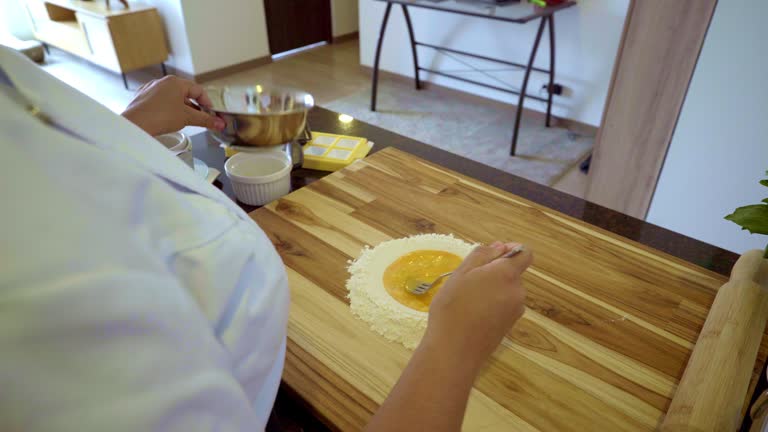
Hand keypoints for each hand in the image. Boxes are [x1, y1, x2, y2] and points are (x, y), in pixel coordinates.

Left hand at [121, 75, 224, 135]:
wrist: (136, 125)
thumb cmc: (159, 117)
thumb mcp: (187, 118)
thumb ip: (205, 120)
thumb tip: (219, 124)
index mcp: (175, 82)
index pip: (198, 90)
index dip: (207, 103)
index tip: (212, 113)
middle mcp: (162, 82)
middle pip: (185, 94)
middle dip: (195, 107)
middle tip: (201, 119)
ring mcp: (151, 90)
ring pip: (172, 98)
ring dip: (182, 109)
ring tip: (185, 121)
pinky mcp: (143, 98)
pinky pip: (160, 102)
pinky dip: (168, 110)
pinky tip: (169, 120)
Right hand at [425, 242, 531, 369]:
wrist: (454, 351)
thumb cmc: (453, 308)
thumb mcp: (460, 274)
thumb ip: (481, 256)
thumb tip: (499, 246)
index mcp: (507, 274)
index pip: (524, 254)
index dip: (511, 250)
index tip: (491, 255)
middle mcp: (518, 291)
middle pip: (512, 273)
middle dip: (494, 272)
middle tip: (467, 282)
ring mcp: (515, 310)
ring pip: (506, 290)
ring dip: (491, 289)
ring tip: (467, 300)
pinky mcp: (509, 326)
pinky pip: (504, 305)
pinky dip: (492, 304)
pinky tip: (472, 314)